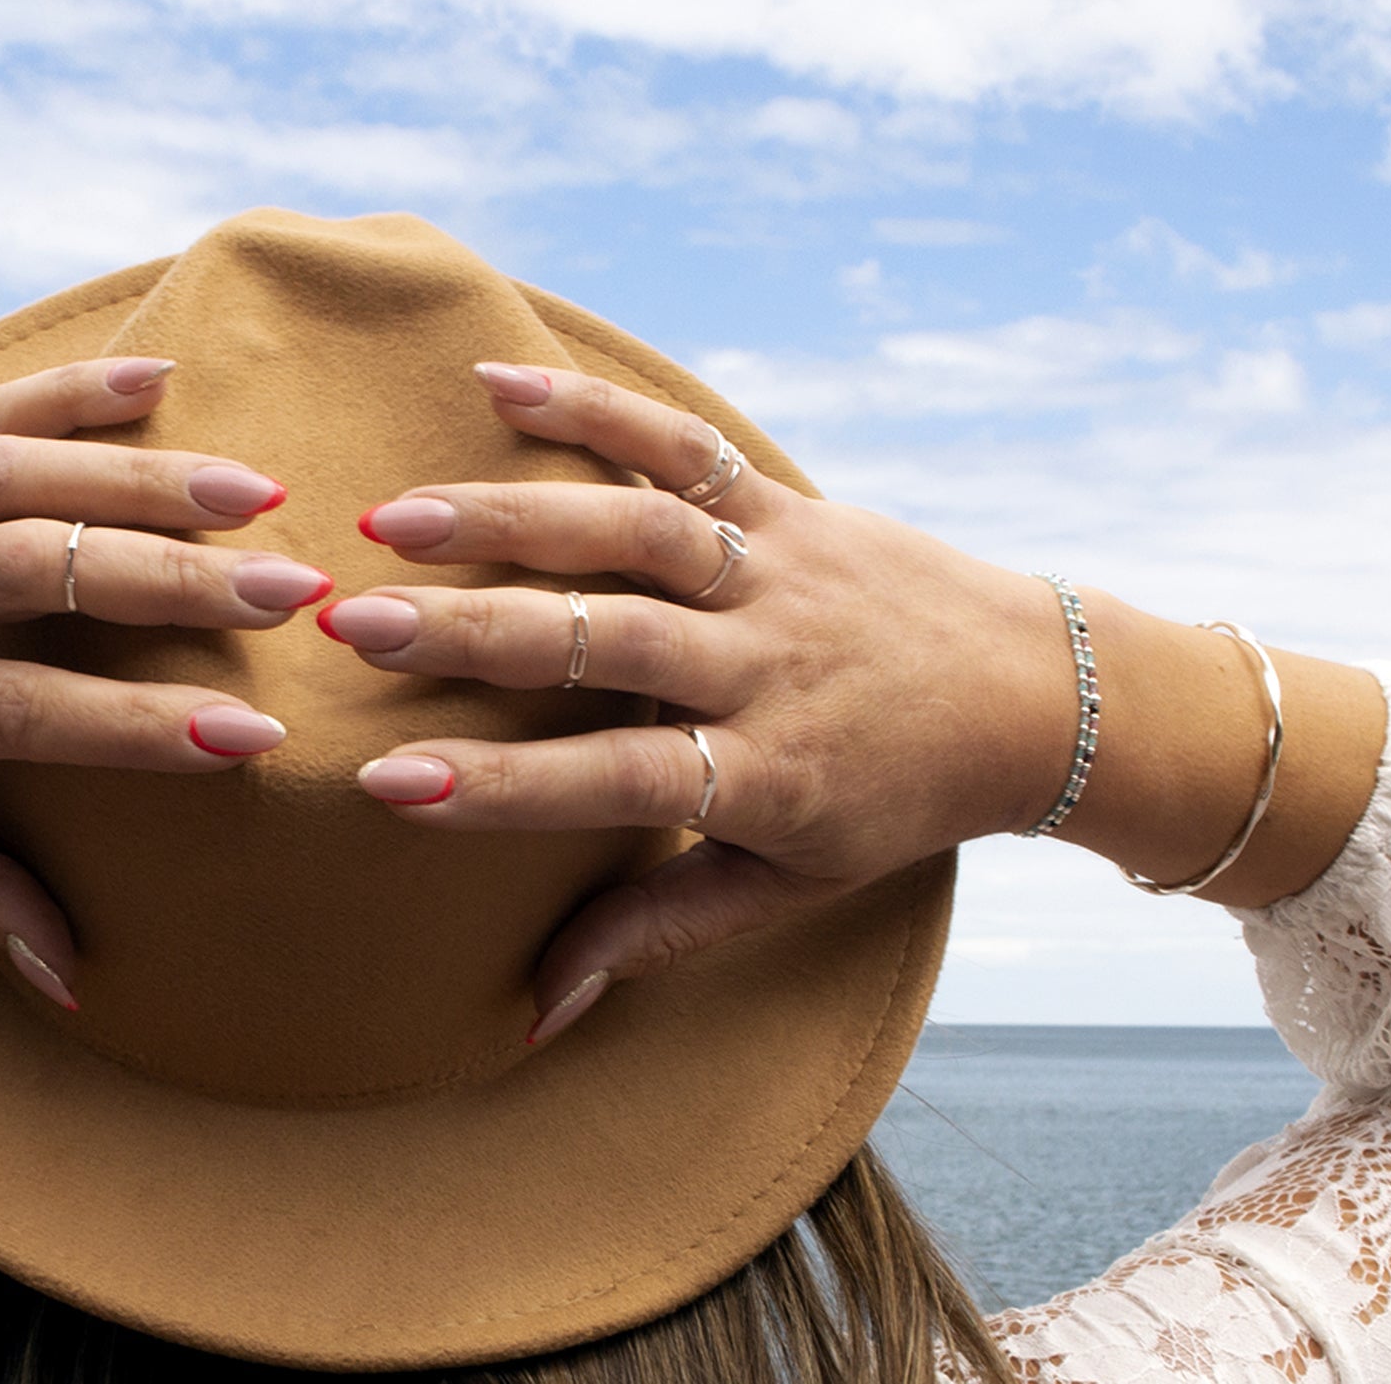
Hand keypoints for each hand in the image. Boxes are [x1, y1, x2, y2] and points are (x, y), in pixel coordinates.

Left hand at [0, 357, 335, 1005]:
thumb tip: (70, 976)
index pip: (22, 710)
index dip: (139, 727)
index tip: (250, 737)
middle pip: (34, 573)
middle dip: (173, 580)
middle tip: (293, 593)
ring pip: (13, 476)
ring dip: (143, 476)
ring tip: (260, 492)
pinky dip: (68, 391)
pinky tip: (163, 376)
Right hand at [318, 363, 1076, 1040]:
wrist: (1034, 696)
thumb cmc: (891, 803)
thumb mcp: (787, 886)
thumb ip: (656, 931)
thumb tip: (536, 1006)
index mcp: (767, 775)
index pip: (618, 782)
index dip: (501, 788)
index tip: (387, 786)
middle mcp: (769, 664)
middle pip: (609, 641)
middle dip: (474, 633)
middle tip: (356, 627)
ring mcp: (778, 572)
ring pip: (635, 532)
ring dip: (509, 514)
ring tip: (392, 516)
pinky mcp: (786, 504)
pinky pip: (687, 446)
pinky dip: (596, 410)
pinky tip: (496, 384)